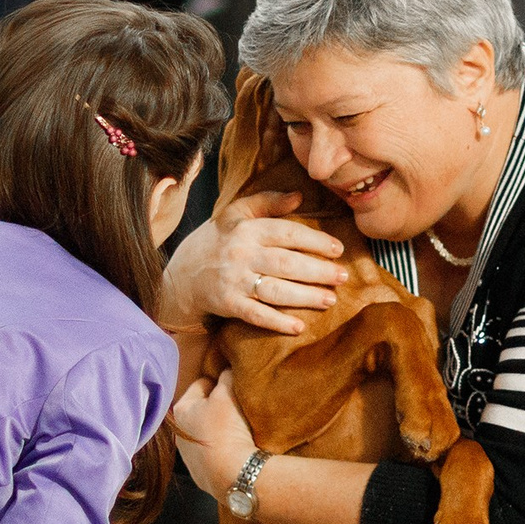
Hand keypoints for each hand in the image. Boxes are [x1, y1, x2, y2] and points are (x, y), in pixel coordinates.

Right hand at [163, 188, 344, 334]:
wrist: (181, 273)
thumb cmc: (217, 240)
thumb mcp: (236, 214)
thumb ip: (267, 202)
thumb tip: (299, 196)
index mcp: (247, 229)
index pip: (287, 233)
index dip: (315, 241)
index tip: (338, 249)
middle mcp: (241, 254)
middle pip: (287, 264)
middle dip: (318, 272)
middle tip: (343, 277)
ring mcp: (234, 281)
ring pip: (276, 290)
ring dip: (305, 297)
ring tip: (330, 300)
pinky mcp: (228, 304)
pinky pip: (256, 314)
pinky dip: (277, 322)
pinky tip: (298, 327)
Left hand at [170, 369, 257, 500]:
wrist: (233, 474)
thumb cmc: (226, 429)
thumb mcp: (228, 393)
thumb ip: (226, 376)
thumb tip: (226, 369)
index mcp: (180, 410)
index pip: (201, 383)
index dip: (220, 383)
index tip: (234, 388)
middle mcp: (179, 433)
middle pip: (204, 409)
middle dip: (219, 407)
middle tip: (238, 408)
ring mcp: (188, 456)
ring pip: (207, 432)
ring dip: (220, 429)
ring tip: (239, 431)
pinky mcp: (201, 473)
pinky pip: (213, 453)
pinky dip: (222, 449)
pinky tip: (235, 451)